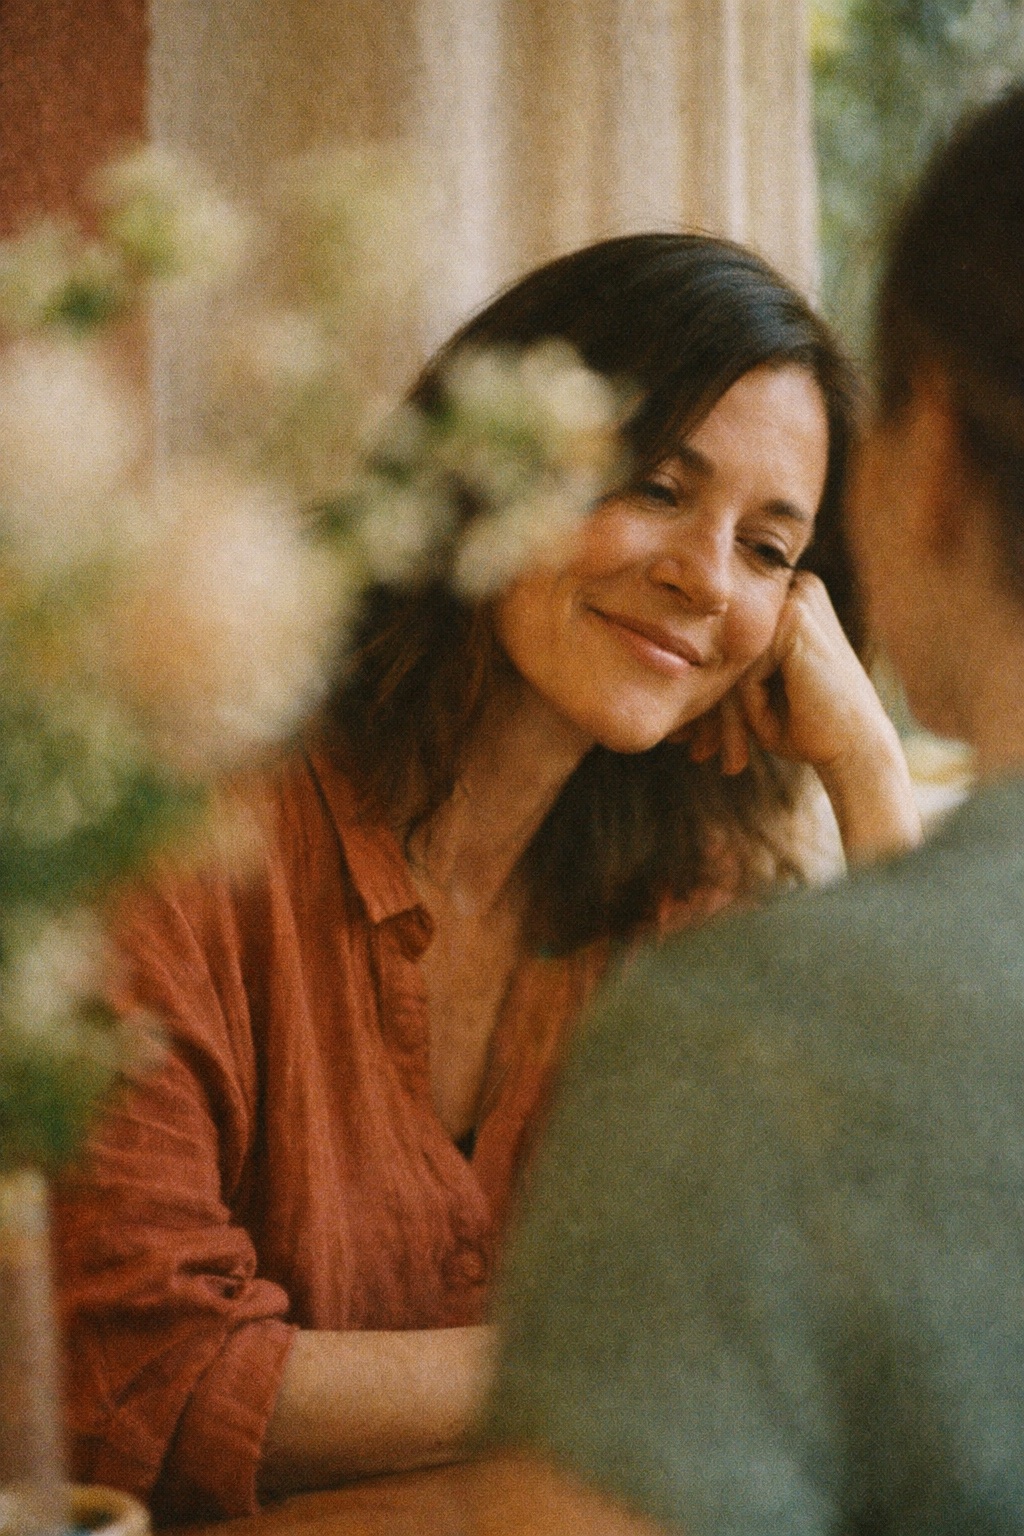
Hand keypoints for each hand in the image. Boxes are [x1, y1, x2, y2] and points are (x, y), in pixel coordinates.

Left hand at [678, 573, 921, 860]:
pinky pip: (745, 669)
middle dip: (710, 710)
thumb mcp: (752, 693)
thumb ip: (721, 671)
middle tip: (696, 752)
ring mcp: (795, 597)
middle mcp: (791, 587)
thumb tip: (656, 659)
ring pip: (730, 662)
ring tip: (727, 757)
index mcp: (782, 598)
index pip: (725, 643)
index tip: (688, 740)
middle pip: (723, 650)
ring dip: (729, 716)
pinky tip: (767, 731)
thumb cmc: (804, 725)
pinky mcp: (794, 618)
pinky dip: (751, 706)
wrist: (855, 750)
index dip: (707, 694)